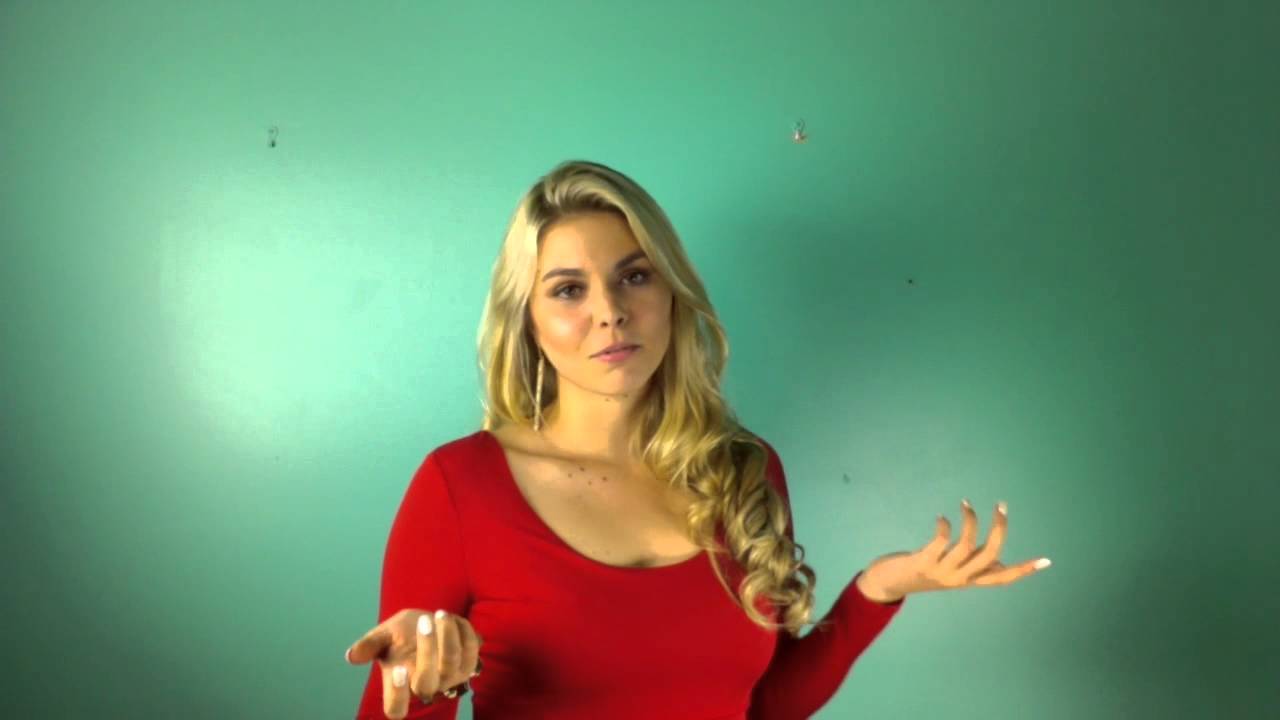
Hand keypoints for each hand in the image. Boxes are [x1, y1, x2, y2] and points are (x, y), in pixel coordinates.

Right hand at [345, 608, 483, 718]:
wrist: (427, 624)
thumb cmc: (400, 634)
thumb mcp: (383, 635)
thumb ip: (370, 645)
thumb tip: (352, 656)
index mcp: (399, 684)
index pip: (396, 709)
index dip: (397, 695)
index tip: (397, 669)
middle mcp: (425, 686)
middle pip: (427, 683)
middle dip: (427, 650)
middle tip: (423, 621)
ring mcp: (449, 677)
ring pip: (452, 662)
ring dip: (447, 635)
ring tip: (438, 613)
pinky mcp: (468, 664)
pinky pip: (471, 649)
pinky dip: (463, 630)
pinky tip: (452, 618)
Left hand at [861, 499, 1050, 600]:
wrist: (888, 584)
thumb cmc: (923, 571)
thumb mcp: (953, 572)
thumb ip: (975, 567)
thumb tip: (1000, 562)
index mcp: (969, 580)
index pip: (1002, 579)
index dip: (1024, 570)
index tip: (1046, 561)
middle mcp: (959, 579)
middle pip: (990, 556)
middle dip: (1000, 529)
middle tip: (1001, 506)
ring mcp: (941, 572)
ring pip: (967, 546)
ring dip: (970, 521)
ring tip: (965, 503)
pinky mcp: (923, 562)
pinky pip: (941, 542)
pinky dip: (945, 526)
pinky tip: (943, 517)